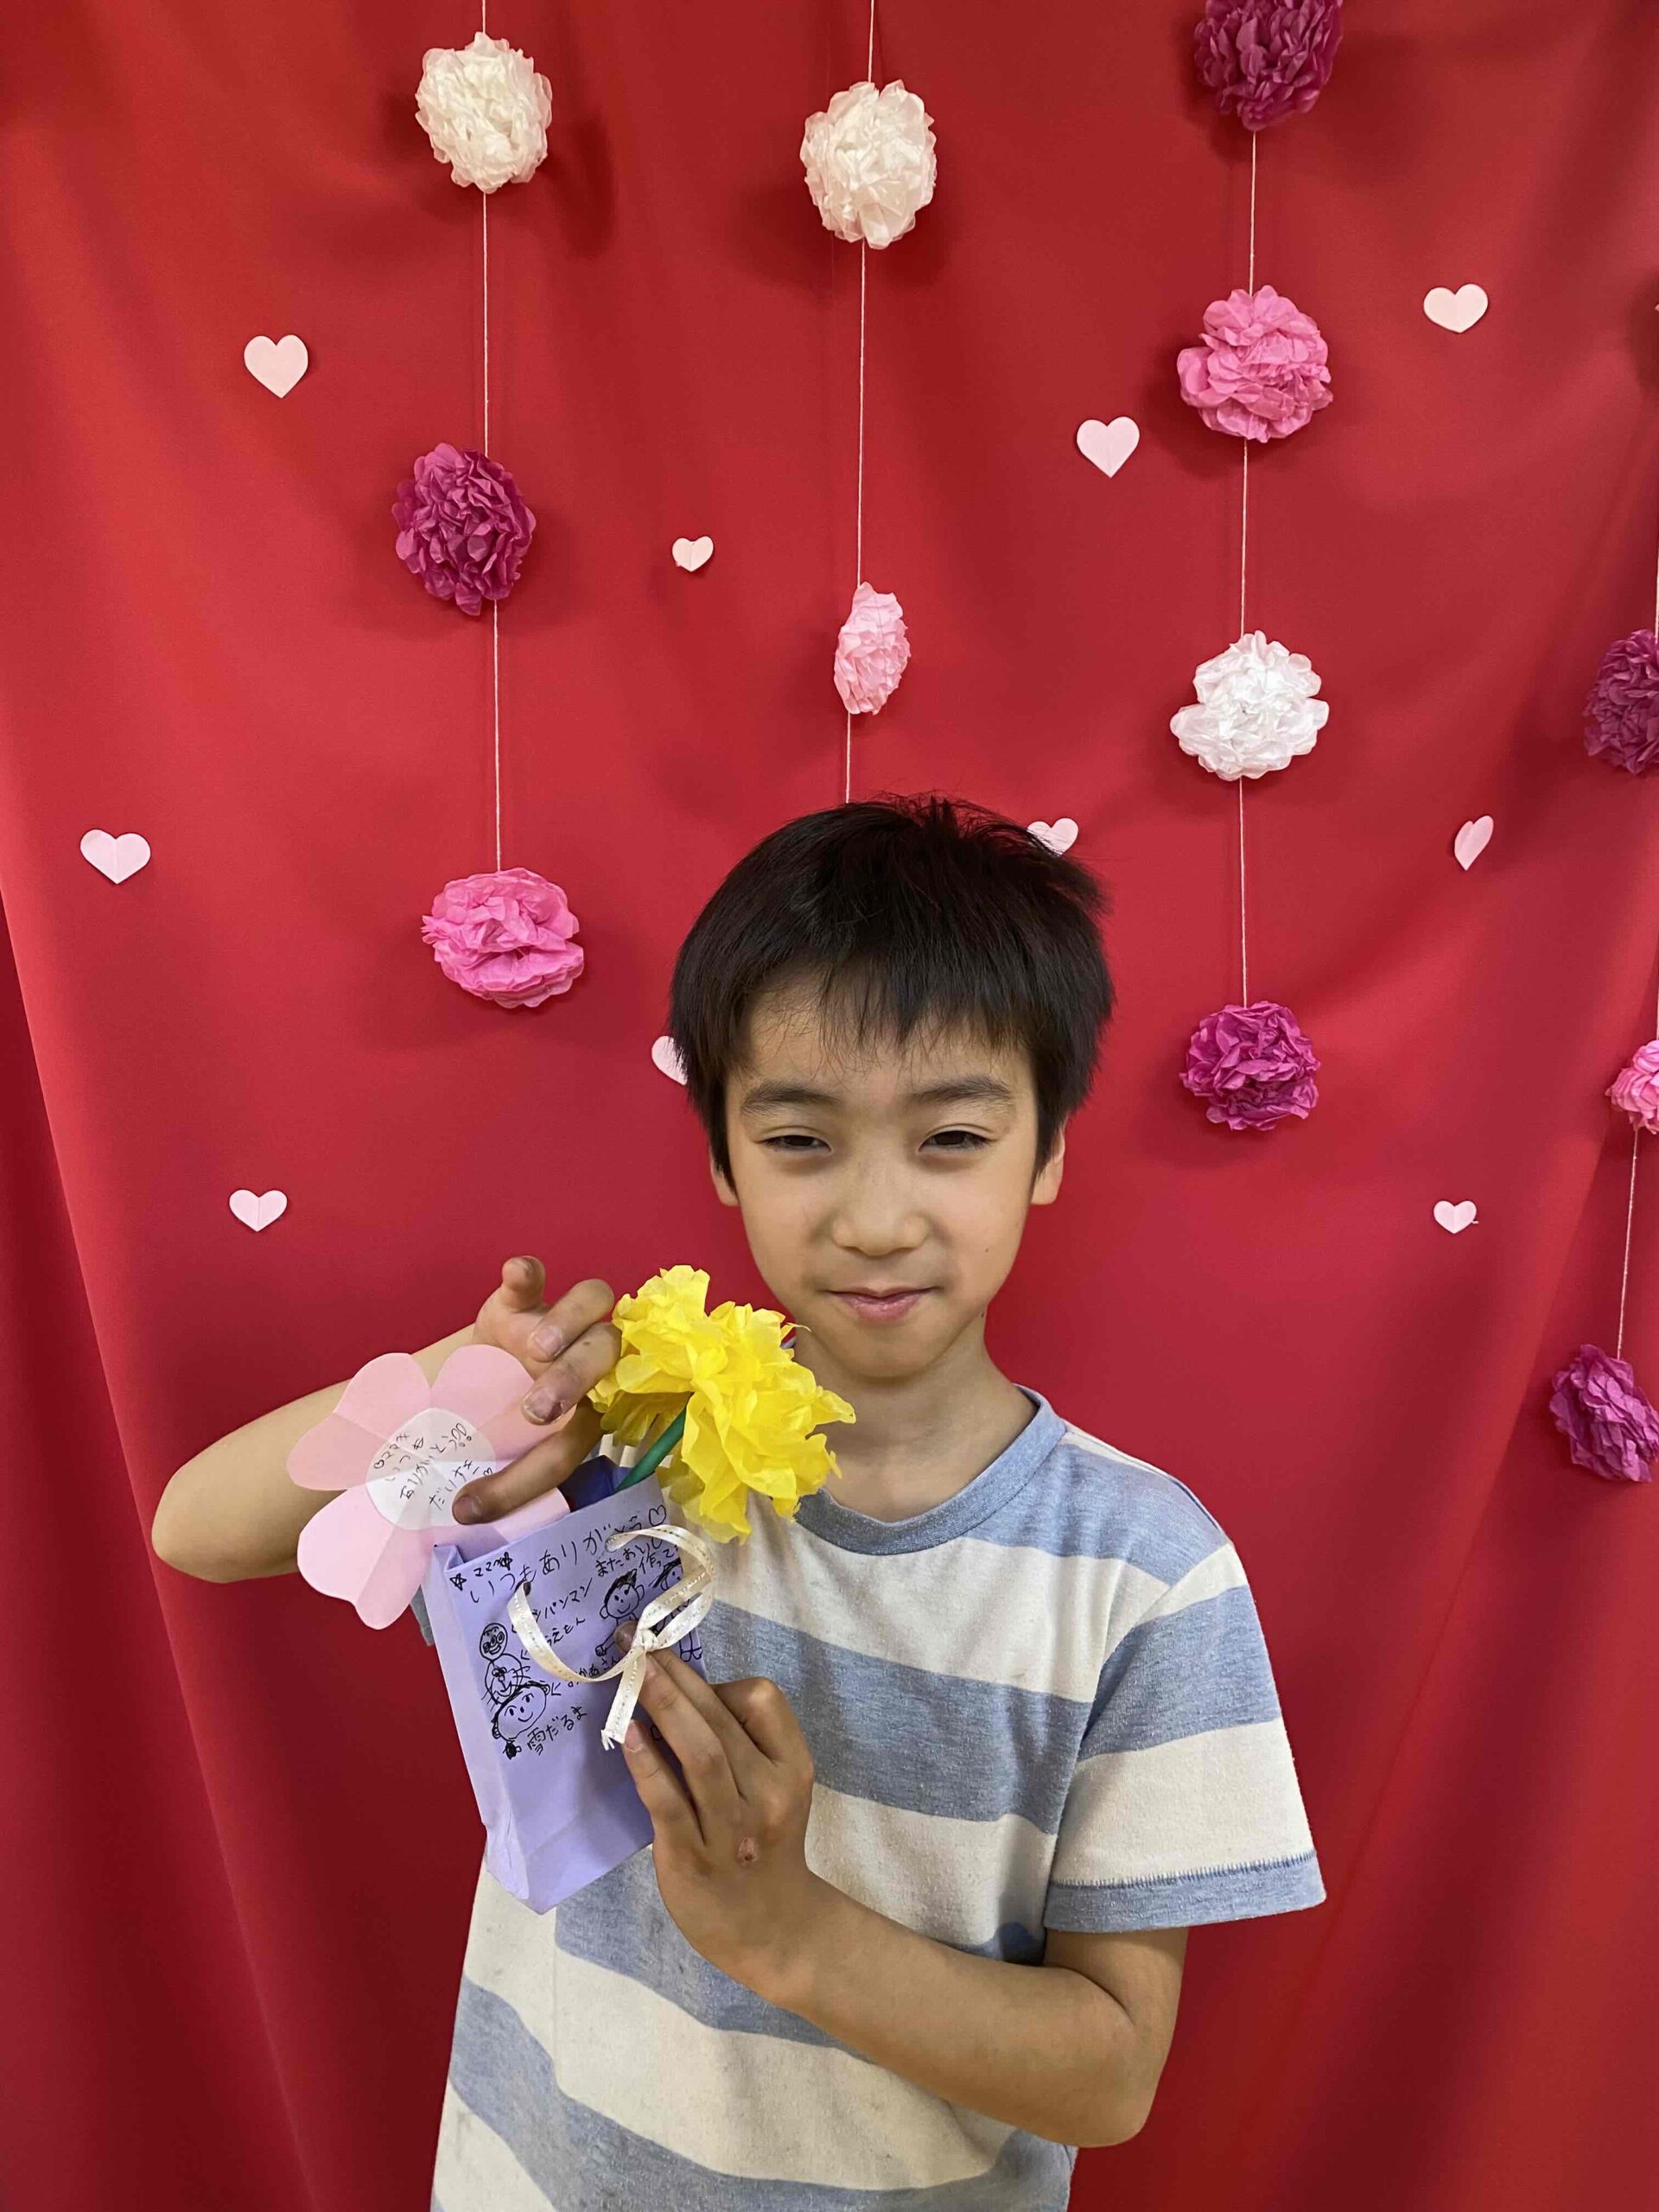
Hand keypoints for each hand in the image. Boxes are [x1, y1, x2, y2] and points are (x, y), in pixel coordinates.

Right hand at [452, 1258, 620, 1522]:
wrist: (473, 1389)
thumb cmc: (495, 1431)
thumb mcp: (498, 1460)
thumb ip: (497, 1483)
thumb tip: (461, 1514)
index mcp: (585, 1412)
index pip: (573, 1439)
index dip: (536, 1470)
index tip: (483, 1498)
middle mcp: (583, 1362)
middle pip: (605, 1353)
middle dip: (575, 1380)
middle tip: (536, 1408)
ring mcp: (554, 1324)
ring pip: (591, 1302)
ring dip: (568, 1323)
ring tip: (536, 1347)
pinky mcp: (520, 1300)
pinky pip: (533, 1280)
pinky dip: (528, 1274)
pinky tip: (515, 1274)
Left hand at [620, 1644, 829, 2001]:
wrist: (770, 1929)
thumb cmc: (762, 1845)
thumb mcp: (773, 1788)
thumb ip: (738, 1743)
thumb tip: (676, 1688)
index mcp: (792, 1767)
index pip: (762, 1699)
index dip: (720, 1683)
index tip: (685, 1680)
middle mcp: (767, 1794)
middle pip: (721, 1719)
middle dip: (675, 1674)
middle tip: (634, 1639)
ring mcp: (731, 1829)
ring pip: (700, 1753)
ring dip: (661, 1705)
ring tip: (630, 1671)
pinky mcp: (692, 1857)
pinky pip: (667, 1801)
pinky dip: (646, 1762)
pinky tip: (626, 1732)